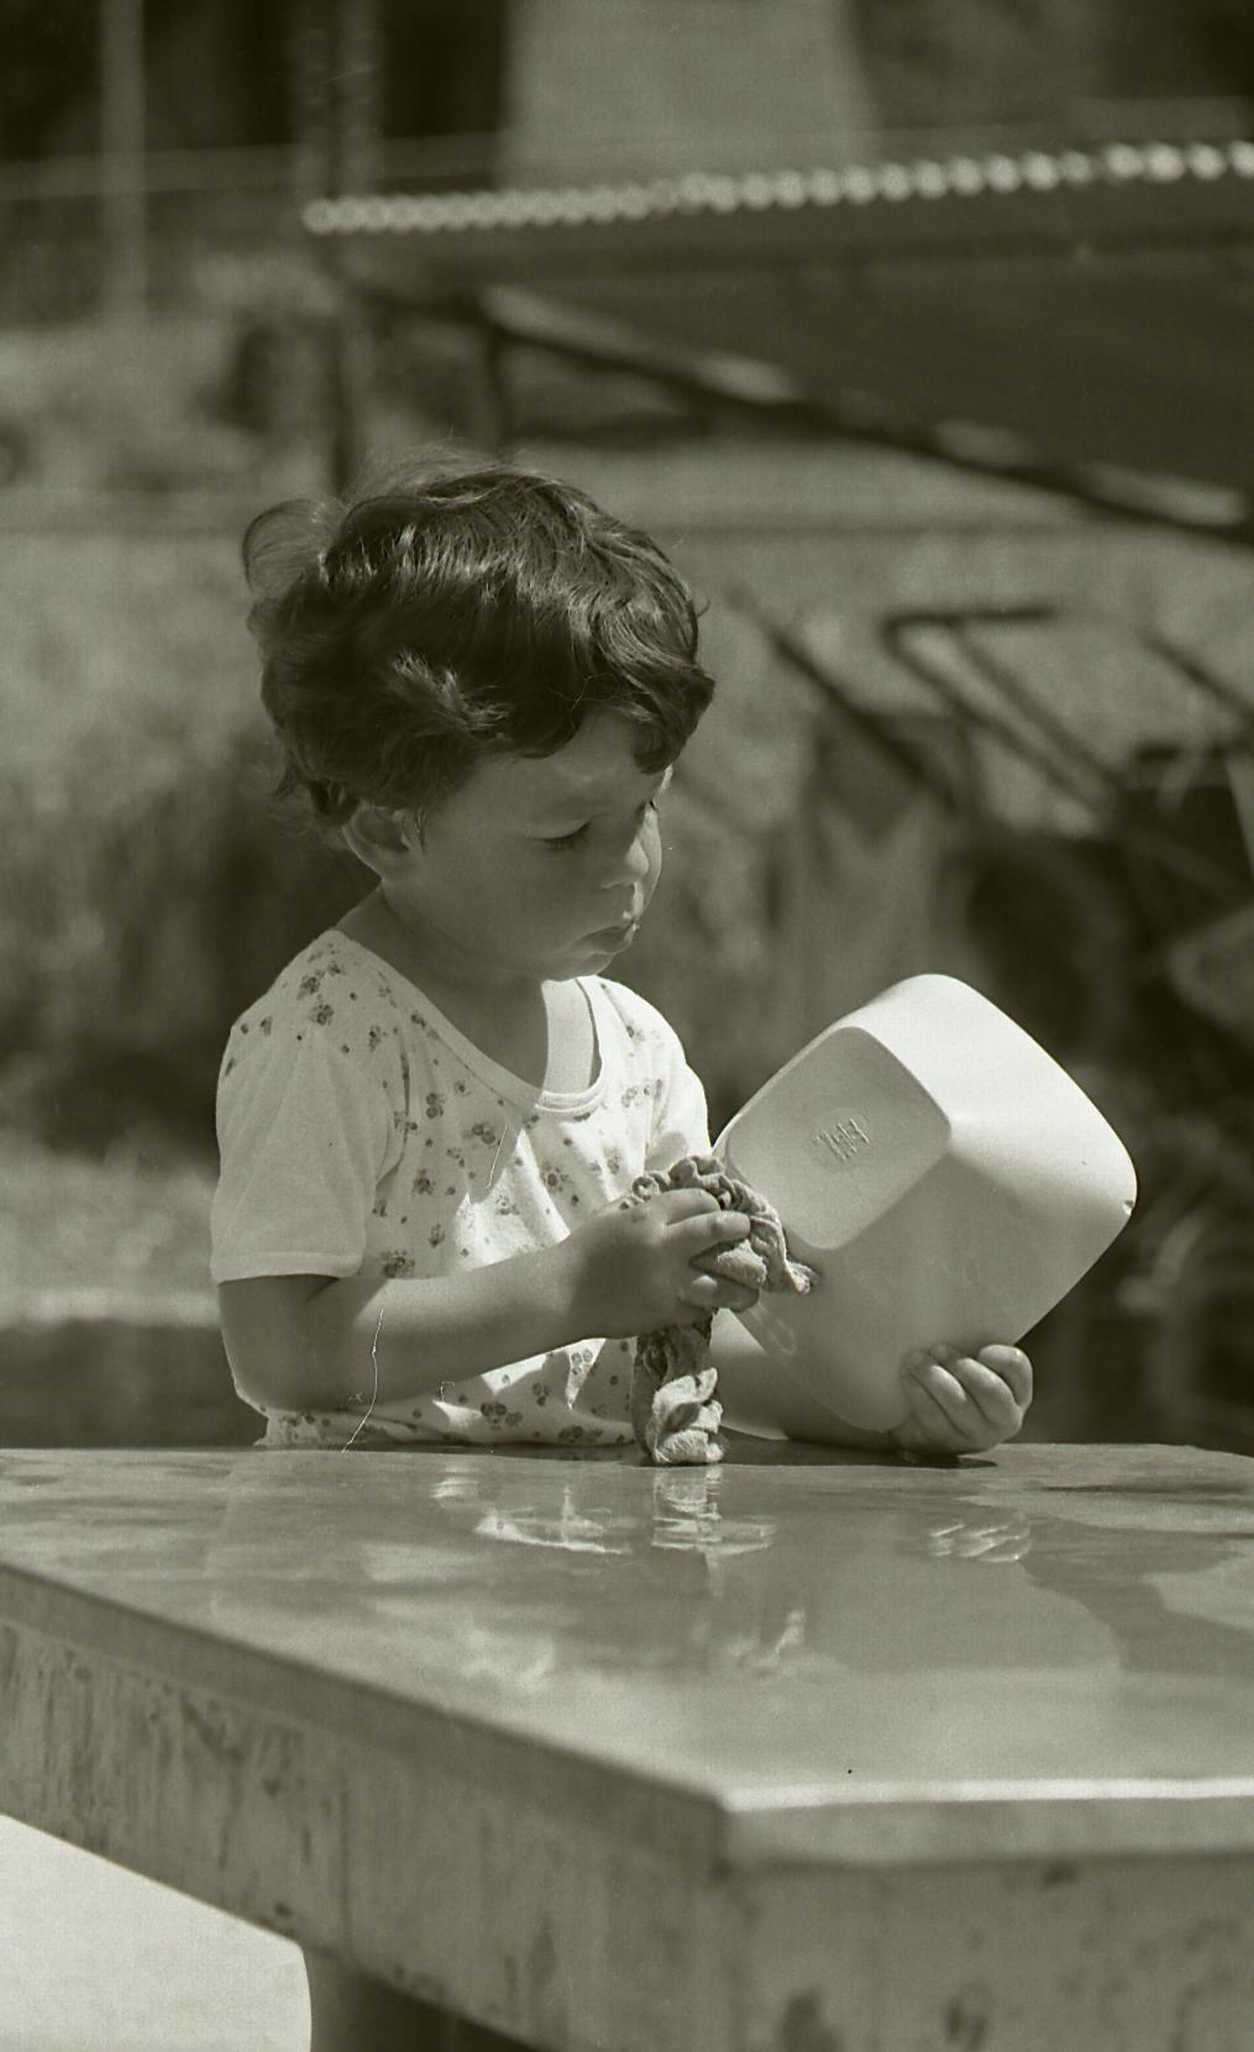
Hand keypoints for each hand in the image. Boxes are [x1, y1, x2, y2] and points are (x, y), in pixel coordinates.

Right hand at [563, 1188, 759, 1337]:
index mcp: (648, 1217)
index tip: (718, 1211)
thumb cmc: (585, 1251)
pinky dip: (707, 1307)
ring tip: (750, 1289)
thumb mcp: (612, 1214)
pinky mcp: (664, 1313)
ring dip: (740, 1286)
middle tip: (746, 1232)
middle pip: (717, 1231)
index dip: (713, 1204)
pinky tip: (709, 1304)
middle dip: (738, 1229)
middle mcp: (663, 1247)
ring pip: (720, 1285)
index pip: (698, 1201)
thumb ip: (644, 1205)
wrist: (562, 1294)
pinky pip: (700, 1311)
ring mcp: (667, 1283)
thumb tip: (673, 1198)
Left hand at [892, 1343, 1032, 1458]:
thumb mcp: (972, 1364)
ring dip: (934, 1377)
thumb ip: (973, 1348)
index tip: (979, 1348)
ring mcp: (977, 1436)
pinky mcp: (947, 1444)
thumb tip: (956, 1317)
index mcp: (1018, 1392)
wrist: (923, 1420)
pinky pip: (933, 1417)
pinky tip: (908, 1377)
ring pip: (959, 1404)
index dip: (999, 1355)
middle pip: (991, 1390)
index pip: (1018, 1367)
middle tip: (938, 1349)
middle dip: (962, 1367)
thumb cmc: (954, 1378)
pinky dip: (918, 1393)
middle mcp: (1005, 1419)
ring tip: (915, 1359)